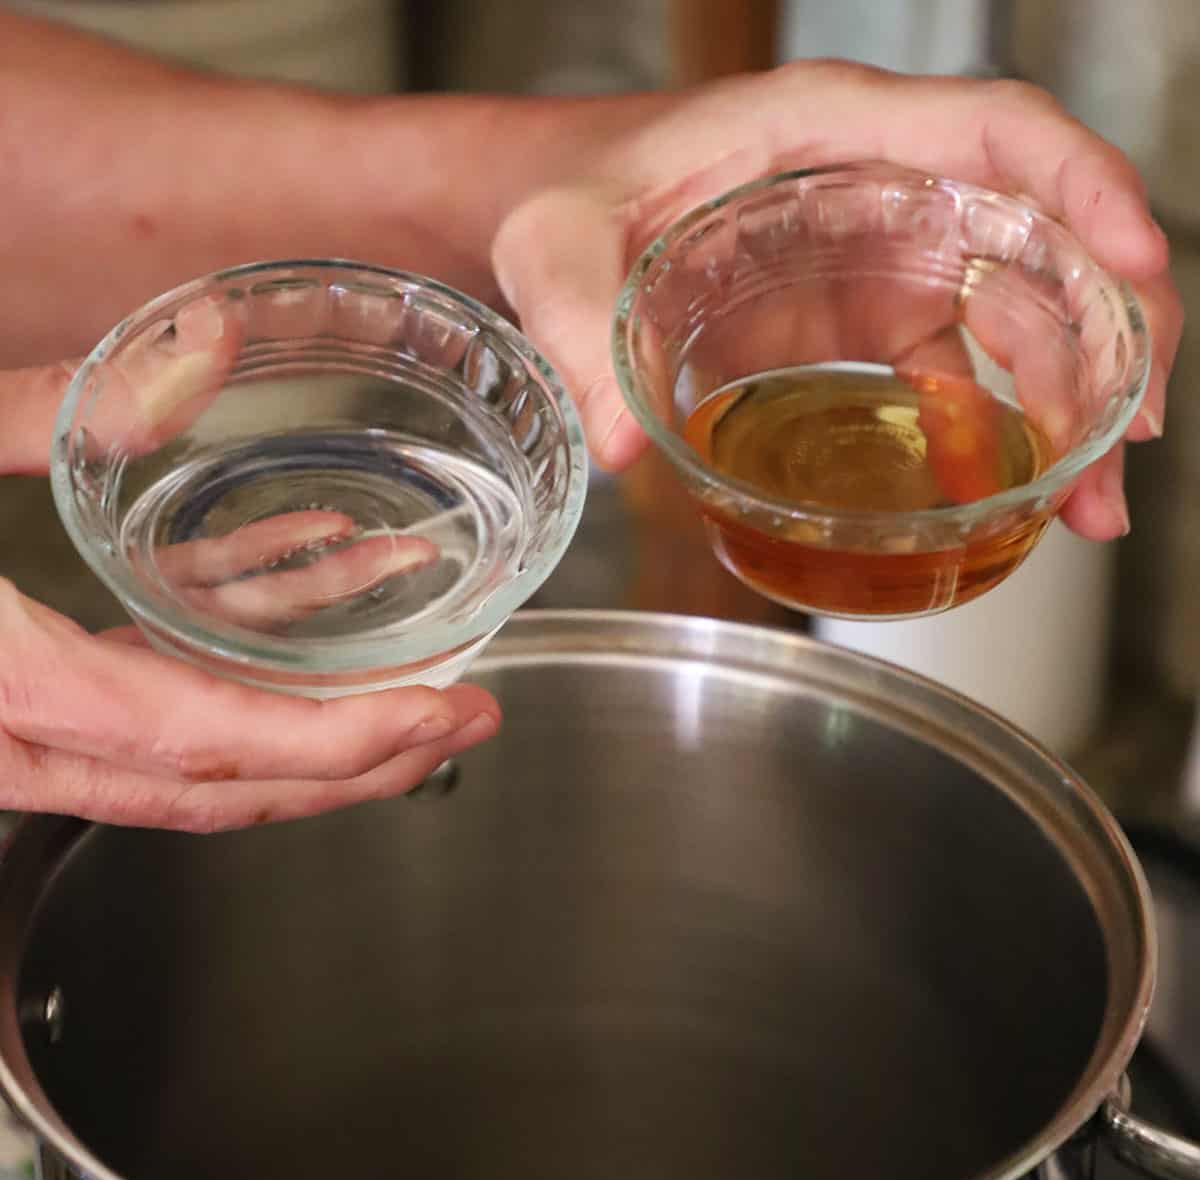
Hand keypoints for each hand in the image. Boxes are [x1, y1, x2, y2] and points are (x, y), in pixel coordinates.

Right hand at [0, 324, 498, 831]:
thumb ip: (45, 410)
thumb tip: (206, 340)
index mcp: (7, 686)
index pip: (205, 741)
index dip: (338, 742)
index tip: (441, 718)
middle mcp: (20, 736)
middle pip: (224, 778)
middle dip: (360, 759)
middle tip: (466, 720)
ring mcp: (22, 720)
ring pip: (195, 743)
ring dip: (314, 707)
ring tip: (417, 668)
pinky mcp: (27, 677)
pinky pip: (149, 675)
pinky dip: (234, 635)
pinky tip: (305, 571)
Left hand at [493, 60, 1182, 539]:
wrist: (547, 215)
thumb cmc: (559, 196)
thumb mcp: (556, 251)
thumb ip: (580, 331)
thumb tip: (624, 450)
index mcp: (826, 131)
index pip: (994, 131)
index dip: (1084, 188)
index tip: (1137, 265)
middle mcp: (874, 182)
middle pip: (1037, 234)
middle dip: (1105, 332)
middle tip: (1123, 447)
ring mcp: (873, 250)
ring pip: (1011, 307)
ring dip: (1065, 399)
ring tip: (1087, 504)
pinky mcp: (855, 313)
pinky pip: (951, 360)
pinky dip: (988, 423)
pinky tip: (997, 486)